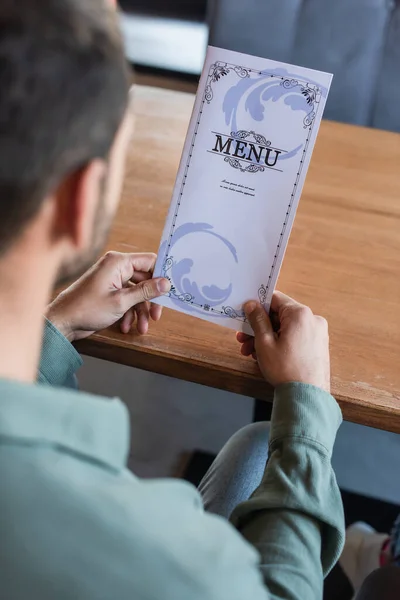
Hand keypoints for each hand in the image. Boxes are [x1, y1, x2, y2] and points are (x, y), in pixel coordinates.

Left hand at [47, 251, 169, 341]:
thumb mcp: (121, 301)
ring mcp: (112, 280)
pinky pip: (127, 298)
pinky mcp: (108, 291)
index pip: (149, 261)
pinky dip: (129, 312)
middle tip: (157, 316)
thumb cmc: (87, 308)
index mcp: (118, 262)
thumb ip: (146, 291)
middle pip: (145, 279)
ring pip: (137, 292)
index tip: (171, 291)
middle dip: (151, 300)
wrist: (62, 322)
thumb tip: (166, 283)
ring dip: (141, 311)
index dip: (161, 275)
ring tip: (141, 328)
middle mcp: (116, 267)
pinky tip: (126, 326)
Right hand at [237, 291, 329, 391]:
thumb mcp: (264, 342)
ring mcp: (318, 333)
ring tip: (251, 352)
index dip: (258, 305)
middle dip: (259, 327)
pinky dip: (281, 343)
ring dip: (267, 338)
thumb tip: (251, 304)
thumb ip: (257, 320)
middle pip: (280, 316)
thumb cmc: (285, 369)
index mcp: (300, 314)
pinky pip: (295, 338)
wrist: (307, 397)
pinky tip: (266, 356)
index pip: (275, 298)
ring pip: (286, 328)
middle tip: (243, 339)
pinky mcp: (318, 346)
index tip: (245, 314)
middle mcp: (313, 319)